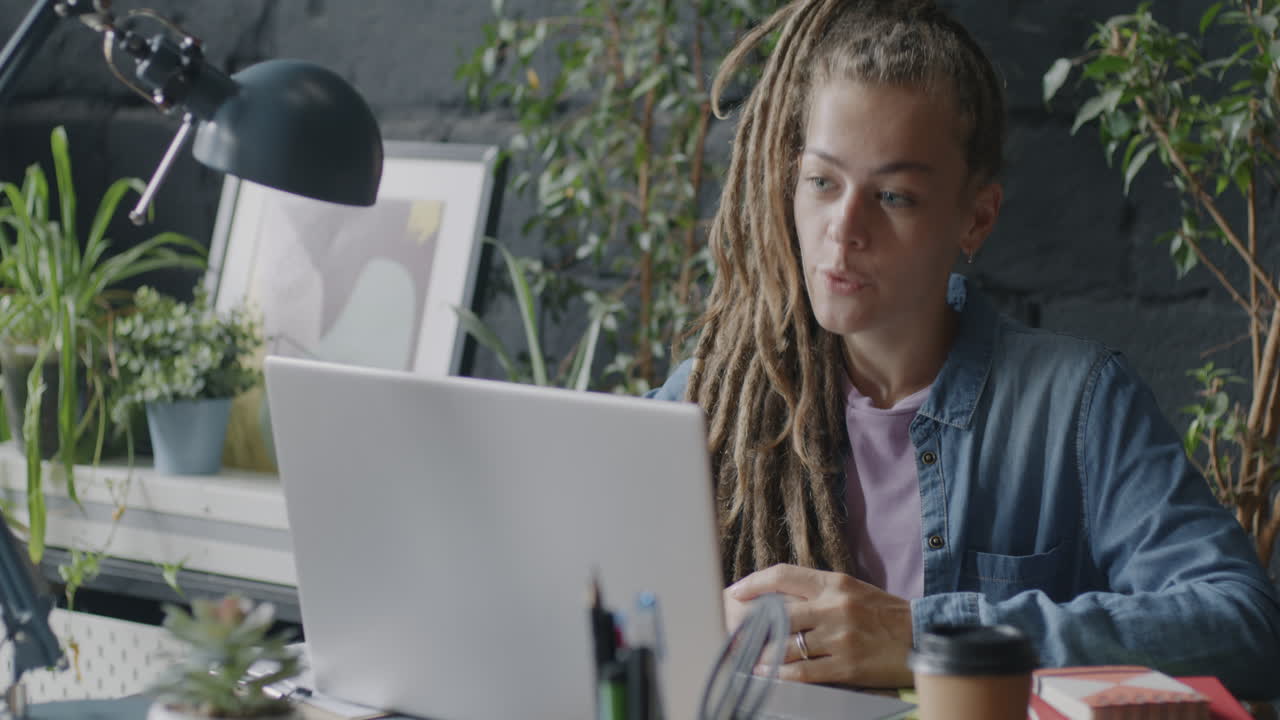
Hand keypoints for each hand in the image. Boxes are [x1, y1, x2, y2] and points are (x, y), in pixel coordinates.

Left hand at [727, 564, 913, 687]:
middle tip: (736, 632)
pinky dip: (781, 674)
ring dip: (764, 653)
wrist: (924, 637)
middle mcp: (834, 607)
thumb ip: (818, 592)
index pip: (784, 575)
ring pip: (786, 645)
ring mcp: (840, 637)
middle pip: (778, 613)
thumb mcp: (852, 590)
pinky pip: (803, 671)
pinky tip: (769, 674)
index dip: (754, 582)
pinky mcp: (846, 666)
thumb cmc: (885, 614)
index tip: (736, 592)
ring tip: (749, 657)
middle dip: (752, 624)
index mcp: (835, 582)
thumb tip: (778, 598)